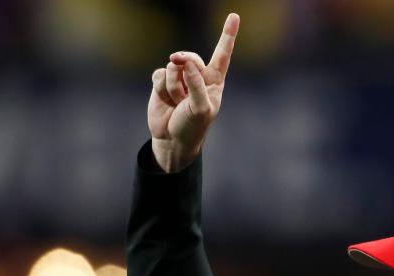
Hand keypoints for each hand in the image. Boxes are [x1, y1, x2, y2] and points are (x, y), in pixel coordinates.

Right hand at [148, 13, 239, 172]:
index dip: (228, 36)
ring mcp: (179, 79)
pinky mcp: (162, 83)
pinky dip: (160, 88)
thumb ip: (197, 86)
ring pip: (172, 67)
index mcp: (214, 81)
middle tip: (178, 64)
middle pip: (190, 57)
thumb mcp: (201, 110)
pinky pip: (159, 74)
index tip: (234, 16)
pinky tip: (165, 101)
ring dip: (172, 87)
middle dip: (184, 62)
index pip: (222, 55)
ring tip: (176, 102)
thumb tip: (187, 63)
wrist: (171, 140)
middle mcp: (197, 77)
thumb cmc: (192, 127)